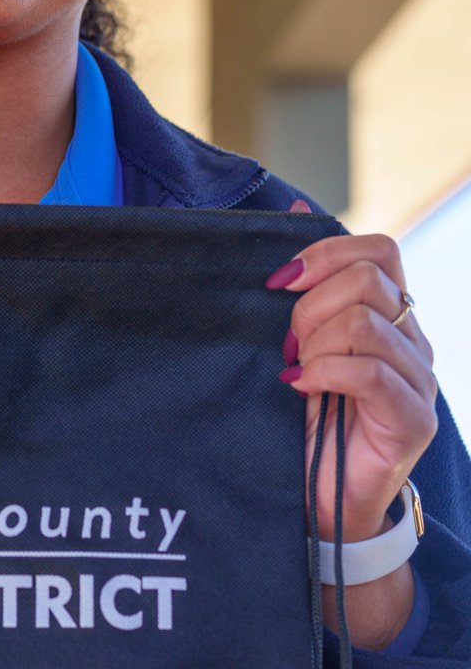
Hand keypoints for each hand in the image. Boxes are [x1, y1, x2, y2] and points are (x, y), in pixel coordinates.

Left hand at [270, 204, 436, 542]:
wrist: (315, 488)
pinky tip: (299, 386)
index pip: (377, 248)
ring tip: (294, 367)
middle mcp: (411, 337)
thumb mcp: (294, 333)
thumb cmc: (301, 407)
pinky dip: (324, 372)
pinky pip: (372, 372)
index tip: (277, 280)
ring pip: (366, 321)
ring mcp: (419, 377)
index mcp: (387, 310)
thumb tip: (292, 209)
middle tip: (287, 339)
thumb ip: (300, 278)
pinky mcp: (415, 418)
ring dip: (315, 341)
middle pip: (368, 279)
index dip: (324, 253)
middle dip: (310, 303)